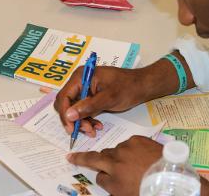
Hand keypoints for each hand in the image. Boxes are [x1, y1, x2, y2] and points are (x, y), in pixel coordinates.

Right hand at [54, 51, 195, 136]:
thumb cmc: (128, 88)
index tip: (71, 129)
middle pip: (67, 104)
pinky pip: (85, 110)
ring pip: (75, 110)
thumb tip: (68, 115)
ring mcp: (86, 89)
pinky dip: (89, 119)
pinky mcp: (93, 97)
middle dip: (74, 119)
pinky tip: (98, 126)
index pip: (64, 96)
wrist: (143, 86)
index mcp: (81, 76)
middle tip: (86, 130)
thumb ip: (88, 106)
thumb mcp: (108, 98)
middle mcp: (81, 82)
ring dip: (82, 121)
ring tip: (93, 131)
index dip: (65, 114)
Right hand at [66, 136, 162, 195]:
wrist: (169, 177)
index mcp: (112, 168)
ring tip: (135, 165)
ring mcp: (130, 144)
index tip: (71, 156)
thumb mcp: (121, 192)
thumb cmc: (144, 188)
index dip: (80, 159)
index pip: (91, 161)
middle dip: (106, 161)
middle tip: (115, 169)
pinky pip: (131, 143)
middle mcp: (118, 154)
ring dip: (121, 156)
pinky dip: (132, 150)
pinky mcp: (141, 139)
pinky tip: (141, 157)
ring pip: (119, 149)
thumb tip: (100, 173)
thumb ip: (106, 181)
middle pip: (105, 155)